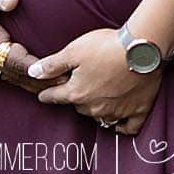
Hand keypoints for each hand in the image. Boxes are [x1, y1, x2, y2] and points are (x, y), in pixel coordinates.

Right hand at [0, 0, 64, 94]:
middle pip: (13, 74)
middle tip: (67, 83)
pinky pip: (1, 70)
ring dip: (30, 82)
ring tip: (56, 87)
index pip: (14, 60)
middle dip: (39, 80)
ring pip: (7, 75)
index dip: (36, 68)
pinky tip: (33, 77)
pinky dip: (19, 76)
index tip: (57, 71)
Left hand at [30, 27, 161, 133]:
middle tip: (79, 85)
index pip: (55, 97)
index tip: (43, 95)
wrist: (141, 48)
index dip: (48, 94)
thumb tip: (32, 74)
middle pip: (78, 105)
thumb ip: (52, 65)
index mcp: (77, 93)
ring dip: (96, 108)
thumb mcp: (73, 50)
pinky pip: (128, 127)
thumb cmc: (106, 46)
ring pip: (100, 115)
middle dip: (75, 97)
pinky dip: (122, 126)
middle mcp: (94, 107)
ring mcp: (117, 111)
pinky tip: (119, 122)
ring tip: (98, 98)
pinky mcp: (138, 110)